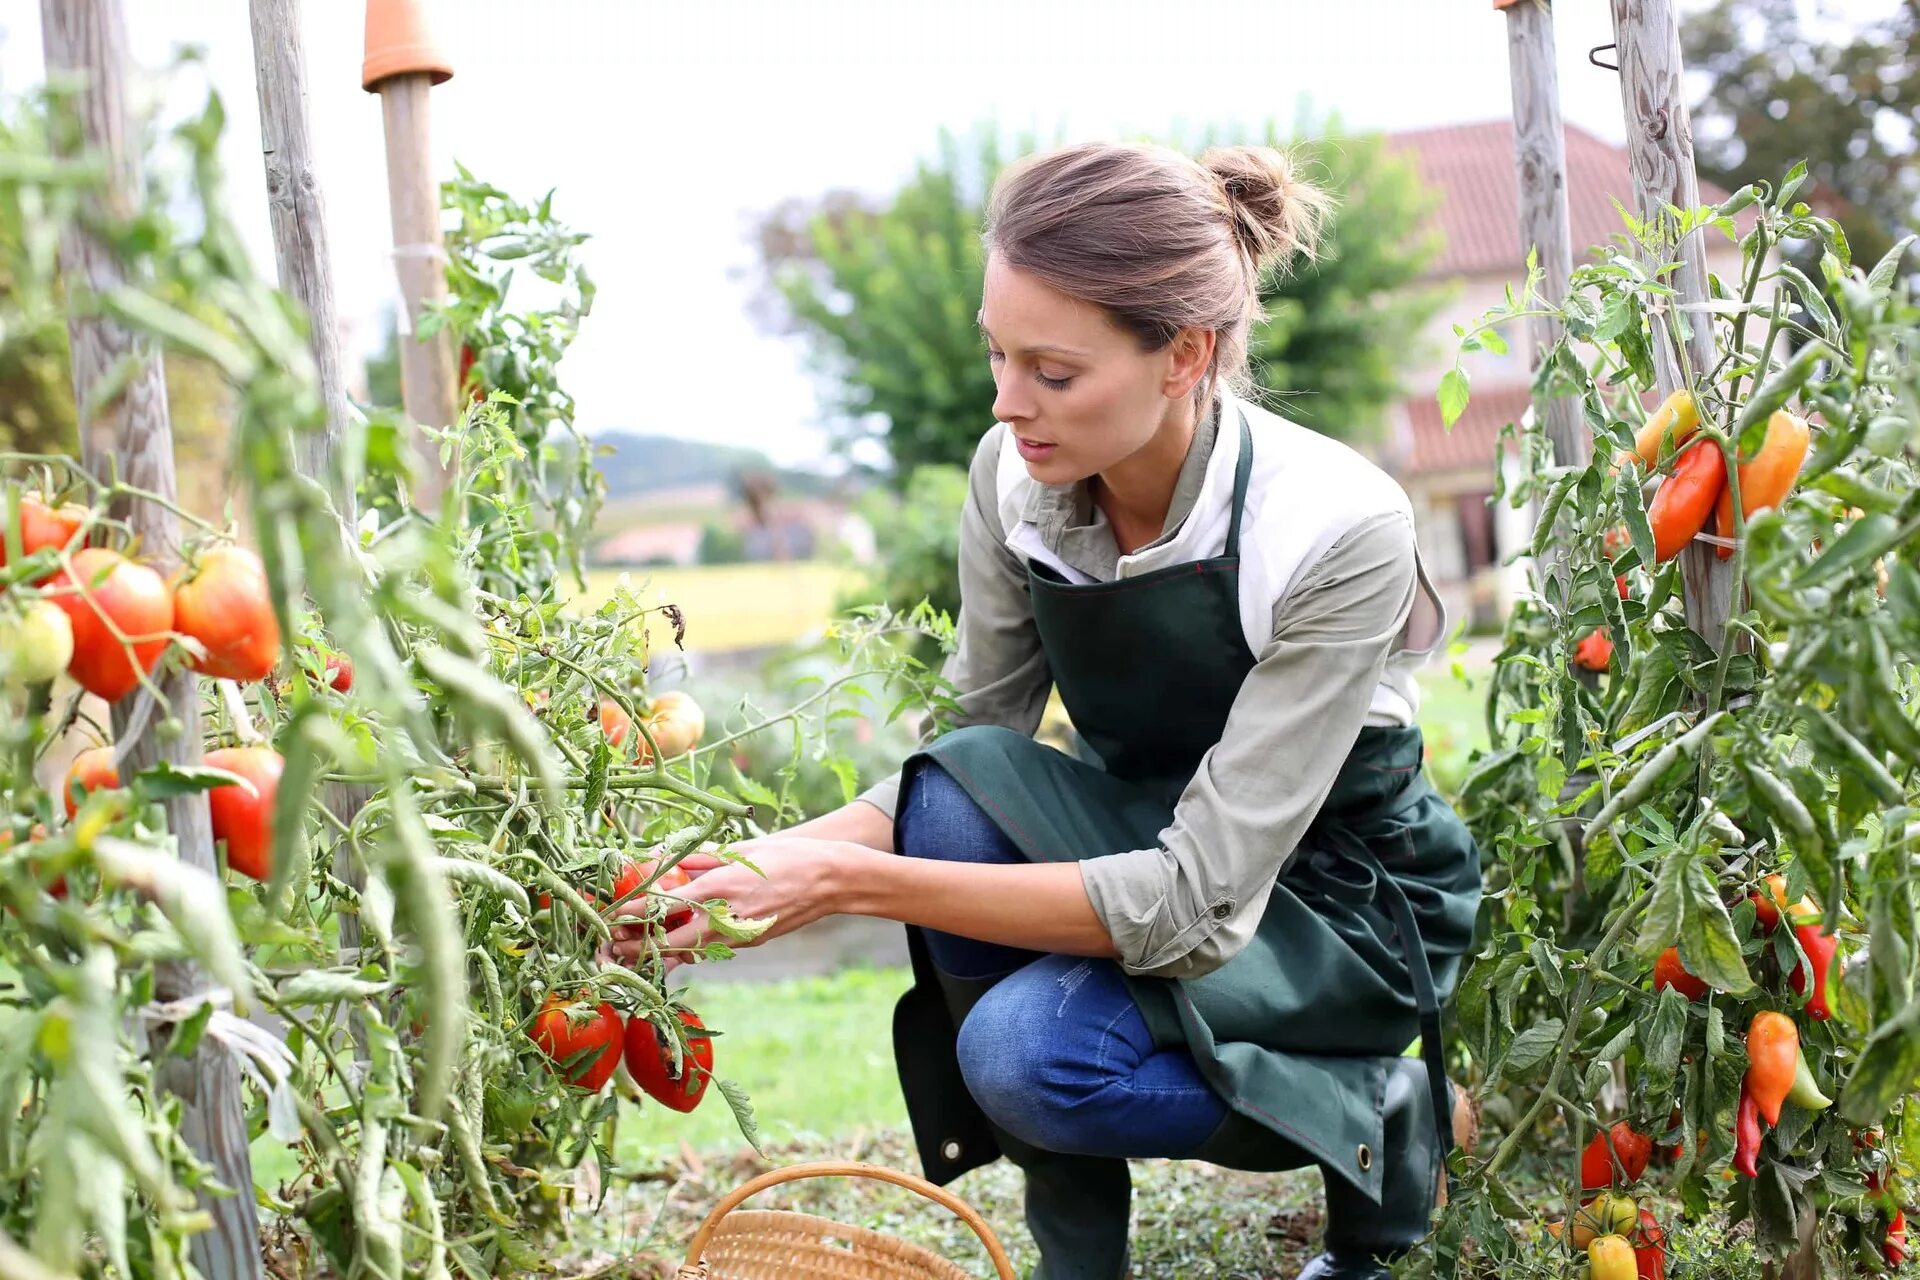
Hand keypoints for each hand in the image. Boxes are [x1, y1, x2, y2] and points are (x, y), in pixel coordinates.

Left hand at [604, 835, 854, 972]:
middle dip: (637, 947)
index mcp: (719, 888)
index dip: (632, 913)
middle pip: (668, 942)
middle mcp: (725, 916)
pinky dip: (687, 948)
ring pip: (688, 951)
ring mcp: (738, 934)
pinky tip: (671, 945)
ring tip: (630, 952)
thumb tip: (662, 856)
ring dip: (658, 952)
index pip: (663, 905)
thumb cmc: (787, 856)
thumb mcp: (740, 850)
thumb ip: (700, 859)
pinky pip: (710, 947)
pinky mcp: (749, 942)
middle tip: (610, 948)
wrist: (830, 880)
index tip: (608, 917)